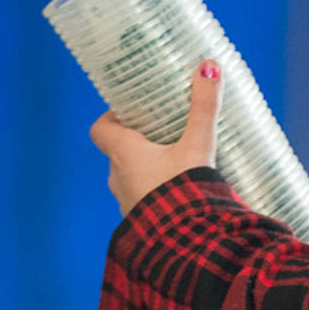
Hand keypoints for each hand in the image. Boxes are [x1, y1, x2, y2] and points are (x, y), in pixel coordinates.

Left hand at [90, 59, 224, 215]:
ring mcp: (127, 203)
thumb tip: (208, 65)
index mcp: (124, 154)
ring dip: (147, 170)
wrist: (188, 243)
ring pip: (131, 178)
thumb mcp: (199, 143)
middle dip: (138, 143)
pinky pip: (143, 201)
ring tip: (178, 164)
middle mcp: (118, 177)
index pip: (100, 129)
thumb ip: (204, 106)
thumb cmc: (187, 189)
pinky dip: (156, 194)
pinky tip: (180, 194)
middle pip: (118, 152)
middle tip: (165, 133)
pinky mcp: (141, 223)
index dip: (111, 118)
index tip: (131, 112)